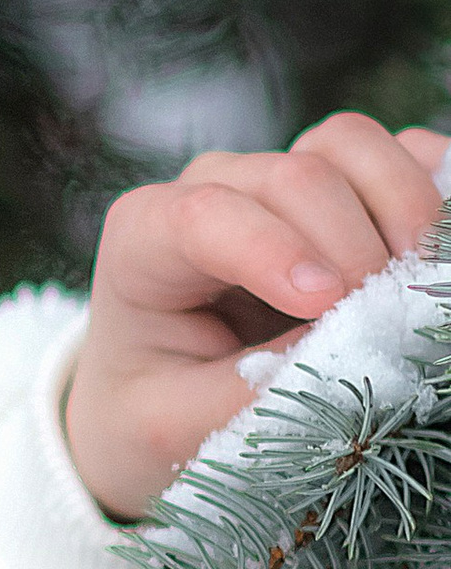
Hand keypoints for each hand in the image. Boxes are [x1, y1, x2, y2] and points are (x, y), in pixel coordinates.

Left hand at [63, 112, 448, 518]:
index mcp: (146, 239)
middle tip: (385, 319)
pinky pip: (400, 154)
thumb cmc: (158, 405)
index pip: (203, 215)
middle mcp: (216, 189)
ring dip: (403, 208)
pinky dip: (431, 193)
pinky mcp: (344, 187)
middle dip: (352, 245)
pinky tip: (437, 255)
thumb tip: (341, 353)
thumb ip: (247, 392)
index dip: (271, 248)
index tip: (323, 303)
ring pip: (350, 146)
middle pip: (296, 176)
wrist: (166, 397)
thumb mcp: (175, 423)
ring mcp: (282, 179)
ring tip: (418, 283)